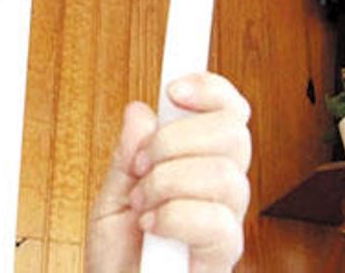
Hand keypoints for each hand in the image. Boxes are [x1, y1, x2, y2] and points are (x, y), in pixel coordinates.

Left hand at [86, 73, 251, 272]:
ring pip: (223, 175)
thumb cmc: (118, 255)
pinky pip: (215, 221)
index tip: (173, 90)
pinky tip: (152, 227)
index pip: (229, 115)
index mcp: (199, 167)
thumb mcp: (111, 196)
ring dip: (166, 182)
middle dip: (174, 139)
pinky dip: (171, 216)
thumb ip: (127, 156)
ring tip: (142, 204)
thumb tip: (140, 112)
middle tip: (141, 163)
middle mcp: (221, 193)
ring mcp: (227, 224)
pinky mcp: (223, 257)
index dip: (211, 91)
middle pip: (233, 135)